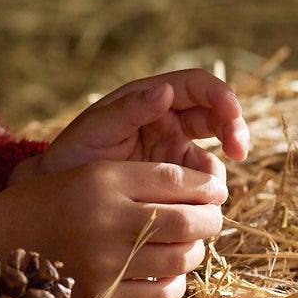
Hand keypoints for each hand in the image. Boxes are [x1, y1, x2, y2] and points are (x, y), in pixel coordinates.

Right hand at [0, 157, 225, 297]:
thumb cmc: (45, 203)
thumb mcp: (86, 174)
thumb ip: (138, 177)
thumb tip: (198, 188)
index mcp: (103, 180)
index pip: (176, 180)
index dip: (206, 184)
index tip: (216, 187)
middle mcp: (108, 218)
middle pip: (188, 221)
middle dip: (211, 219)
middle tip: (212, 217)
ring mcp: (105, 260)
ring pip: (180, 258)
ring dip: (195, 251)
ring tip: (190, 244)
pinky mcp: (101, 294)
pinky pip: (160, 294)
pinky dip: (175, 284)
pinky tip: (169, 273)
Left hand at [10, 70, 248, 186]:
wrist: (58, 196)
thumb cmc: (73, 154)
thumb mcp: (96, 128)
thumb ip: (129, 110)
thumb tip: (166, 90)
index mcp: (151, 99)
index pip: (197, 87)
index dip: (220, 95)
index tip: (231, 113)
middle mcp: (169, 122)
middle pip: (217, 118)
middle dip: (234, 130)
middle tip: (239, 150)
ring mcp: (175, 154)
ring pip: (213, 157)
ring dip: (218, 171)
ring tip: (209, 192)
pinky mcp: (175, 184)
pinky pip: (201, 188)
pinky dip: (206, 198)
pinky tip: (200, 210)